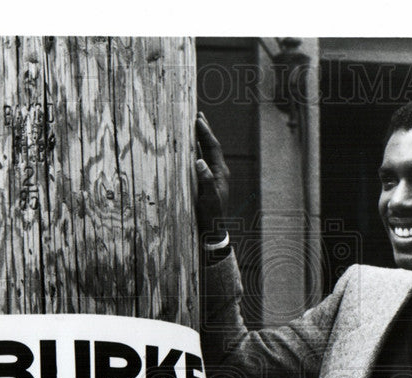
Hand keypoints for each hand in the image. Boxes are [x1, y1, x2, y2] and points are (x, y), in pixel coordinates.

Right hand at [195, 112, 229, 240]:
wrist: (213, 231)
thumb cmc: (210, 216)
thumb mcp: (208, 199)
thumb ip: (205, 180)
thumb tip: (199, 161)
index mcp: (221, 172)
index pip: (213, 147)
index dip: (205, 132)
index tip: (198, 118)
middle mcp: (219, 171)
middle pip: (212, 146)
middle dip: (205, 130)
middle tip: (198, 114)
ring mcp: (213, 176)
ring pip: (207, 152)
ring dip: (200, 139)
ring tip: (194, 125)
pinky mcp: (207, 181)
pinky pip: (202, 161)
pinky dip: (196, 151)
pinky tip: (190, 147)